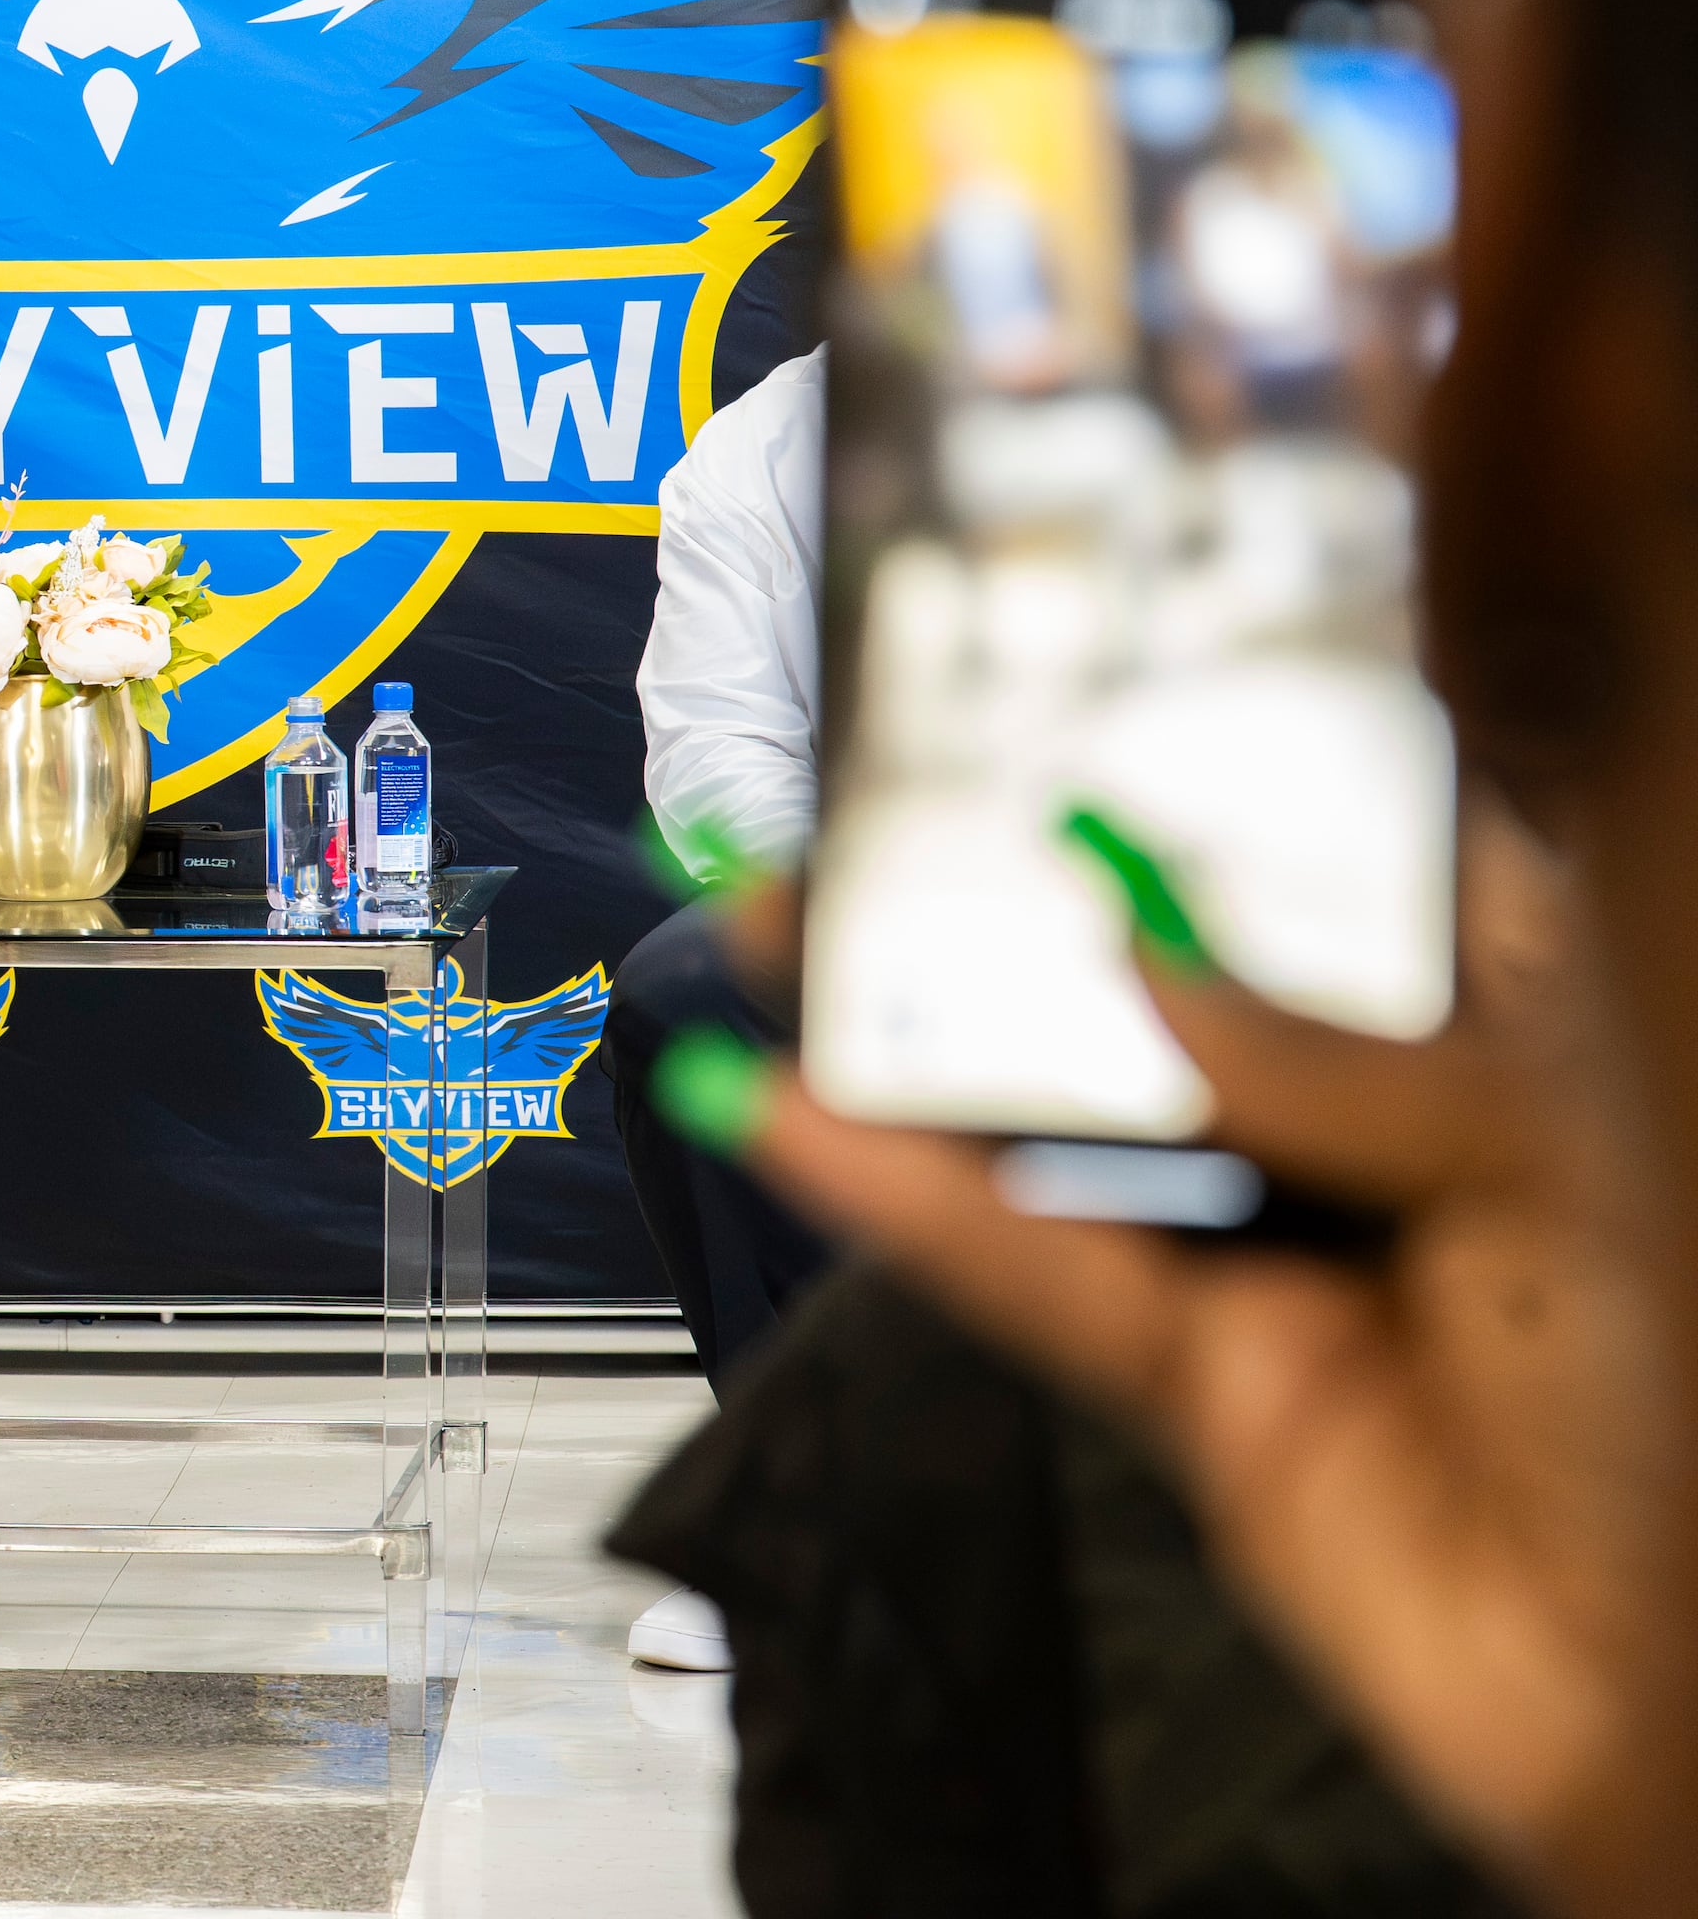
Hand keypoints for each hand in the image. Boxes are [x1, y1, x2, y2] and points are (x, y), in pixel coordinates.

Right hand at [722, 806, 1678, 1907]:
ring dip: (925, 1033)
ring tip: (787, 930)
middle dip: (1027, 897)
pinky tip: (802, 1116)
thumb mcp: (1557, 1158)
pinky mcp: (1206, 1386)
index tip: (1089, 706)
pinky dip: (907, 1199)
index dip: (1221, 784)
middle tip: (882, 808)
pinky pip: (1035, 1272)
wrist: (1668, 1688)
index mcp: (1525, 1029)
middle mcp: (1401, 1131)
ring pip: (1080, 1120)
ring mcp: (1294, 1255)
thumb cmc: (1693, 1408)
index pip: (1354, 862)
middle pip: (1177, 979)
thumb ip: (1348, 1058)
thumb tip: (1155, 968)